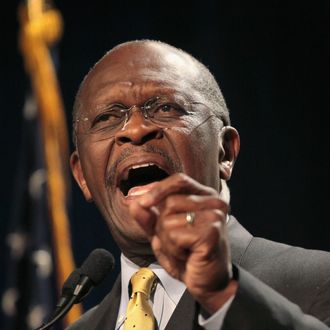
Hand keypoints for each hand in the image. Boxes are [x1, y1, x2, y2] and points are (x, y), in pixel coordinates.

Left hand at [129, 173, 237, 313]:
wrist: (208, 284)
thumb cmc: (189, 256)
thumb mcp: (163, 235)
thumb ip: (149, 218)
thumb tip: (134, 203)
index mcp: (204, 196)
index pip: (179, 180)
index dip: (158, 189)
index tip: (143, 202)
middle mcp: (213, 202)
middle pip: (169, 201)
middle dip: (162, 226)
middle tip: (175, 242)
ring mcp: (215, 215)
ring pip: (168, 219)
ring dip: (167, 240)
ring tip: (182, 250)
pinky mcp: (212, 232)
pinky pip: (175, 235)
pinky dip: (173, 249)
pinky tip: (187, 256)